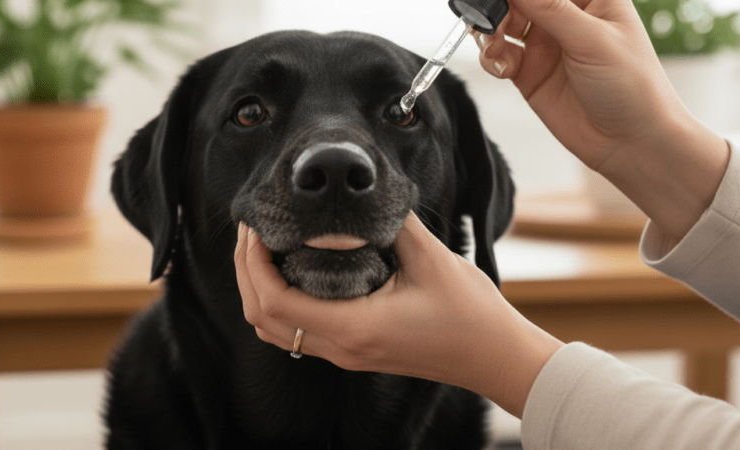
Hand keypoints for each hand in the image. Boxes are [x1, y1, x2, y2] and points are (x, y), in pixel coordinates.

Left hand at [235, 211, 562, 417]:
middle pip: (264, 319)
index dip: (253, 262)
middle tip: (251, 232)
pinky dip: (280, 305)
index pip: (275, 301)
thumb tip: (363, 193)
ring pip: (276, 332)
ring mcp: (346, 355)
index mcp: (355, 326)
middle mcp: (343, 348)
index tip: (255, 227)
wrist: (493, 356)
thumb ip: (391, 223)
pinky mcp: (354, 353)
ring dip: (259, 291)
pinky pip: (298, 335)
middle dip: (247, 273)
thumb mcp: (431, 258)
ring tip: (264, 250)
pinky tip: (291, 274)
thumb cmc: (469, 312)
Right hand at [476, 0, 728, 243]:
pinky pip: (499, 56)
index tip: (503, 0)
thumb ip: (550, 8)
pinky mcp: (530, 73)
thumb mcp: (591, 39)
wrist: (631, 143)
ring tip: (495, 48)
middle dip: (500, 6)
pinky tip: (502, 69)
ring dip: (491, 31)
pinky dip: (491, 58)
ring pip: (503, 23)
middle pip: (520, 0)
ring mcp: (546, 44)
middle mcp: (566, 16)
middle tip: (493, 22)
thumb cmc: (632, 86)